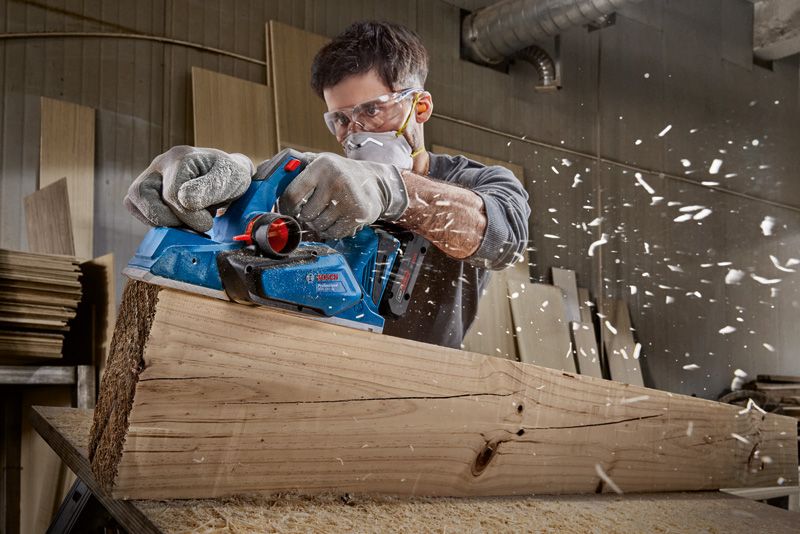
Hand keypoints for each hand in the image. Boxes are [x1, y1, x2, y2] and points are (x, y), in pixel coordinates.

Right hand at [124, 146, 254, 231]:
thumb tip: (183, 200)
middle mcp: (160, 163)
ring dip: (158, 220)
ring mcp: (151, 175)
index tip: (208, 222)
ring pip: (134, 201)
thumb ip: (209, 189)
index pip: (171, 195)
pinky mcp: (148, 188)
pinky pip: (136, 207)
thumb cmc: (230, 176)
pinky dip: (153, 220)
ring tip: (184, 223)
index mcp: (181, 157)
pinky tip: (176, 221)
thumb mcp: (230, 179)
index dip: (189, 216)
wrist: (227, 175)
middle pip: (140, 194)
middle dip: (166, 218)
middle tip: (192, 225)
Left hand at [279, 153, 407, 238]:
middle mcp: (335, 181)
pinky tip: (337, 219)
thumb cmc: (340, 173)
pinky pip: (333, 233)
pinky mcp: (357, 215)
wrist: (375, 181)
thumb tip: (264, 173)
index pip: (292, 194)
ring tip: (328, 212)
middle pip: (306, 214)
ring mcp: (348, 199)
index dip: (287, 206)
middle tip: (314, 209)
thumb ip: (296, 167)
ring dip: (320, 223)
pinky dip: (332, 230)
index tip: (289, 209)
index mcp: (321, 166)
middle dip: (307, 215)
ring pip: (319, 225)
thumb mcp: (320, 161)